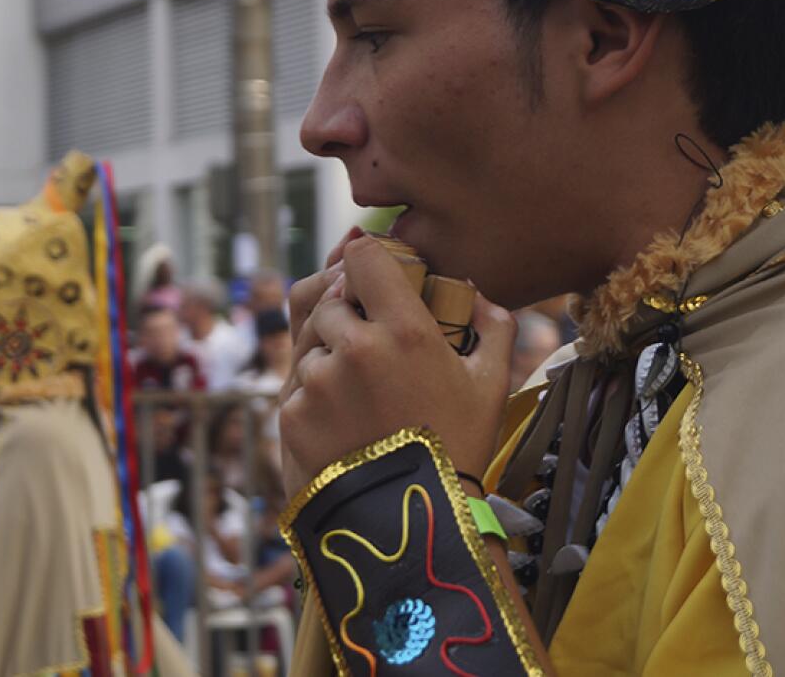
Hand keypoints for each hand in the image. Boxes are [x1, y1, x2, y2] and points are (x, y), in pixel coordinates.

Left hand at [279, 236, 515, 495]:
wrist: (413, 526)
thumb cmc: (458, 451)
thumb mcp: (490, 386)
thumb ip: (493, 327)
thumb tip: (477, 294)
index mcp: (404, 329)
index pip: (362, 258)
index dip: (364, 262)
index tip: (370, 278)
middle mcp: (354, 347)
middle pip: (329, 302)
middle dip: (345, 319)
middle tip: (372, 353)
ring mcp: (318, 381)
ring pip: (309, 346)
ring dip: (328, 361)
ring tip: (364, 401)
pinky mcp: (292, 414)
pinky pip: (297, 388)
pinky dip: (314, 400)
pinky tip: (345, 427)